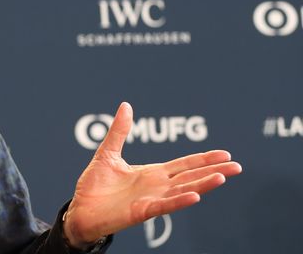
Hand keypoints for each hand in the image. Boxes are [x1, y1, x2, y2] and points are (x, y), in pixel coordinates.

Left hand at [63, 102, 241, 248]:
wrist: (80, 209)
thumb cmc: (94, 186)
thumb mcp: (108, 153)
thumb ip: (119, 131)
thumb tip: (126, 105)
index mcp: (151, 173)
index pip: (183, 165)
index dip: (203, 159)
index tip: (224, 154)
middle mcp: (156, 186)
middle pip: (190, 177)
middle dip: (212, 171)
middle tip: (236, 166)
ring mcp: (151, 199)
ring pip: (183, 191)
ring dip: (202, 185)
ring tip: (222, 177)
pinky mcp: (142, 212)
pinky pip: (164, 206)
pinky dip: (180, 201)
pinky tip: (195, 196)